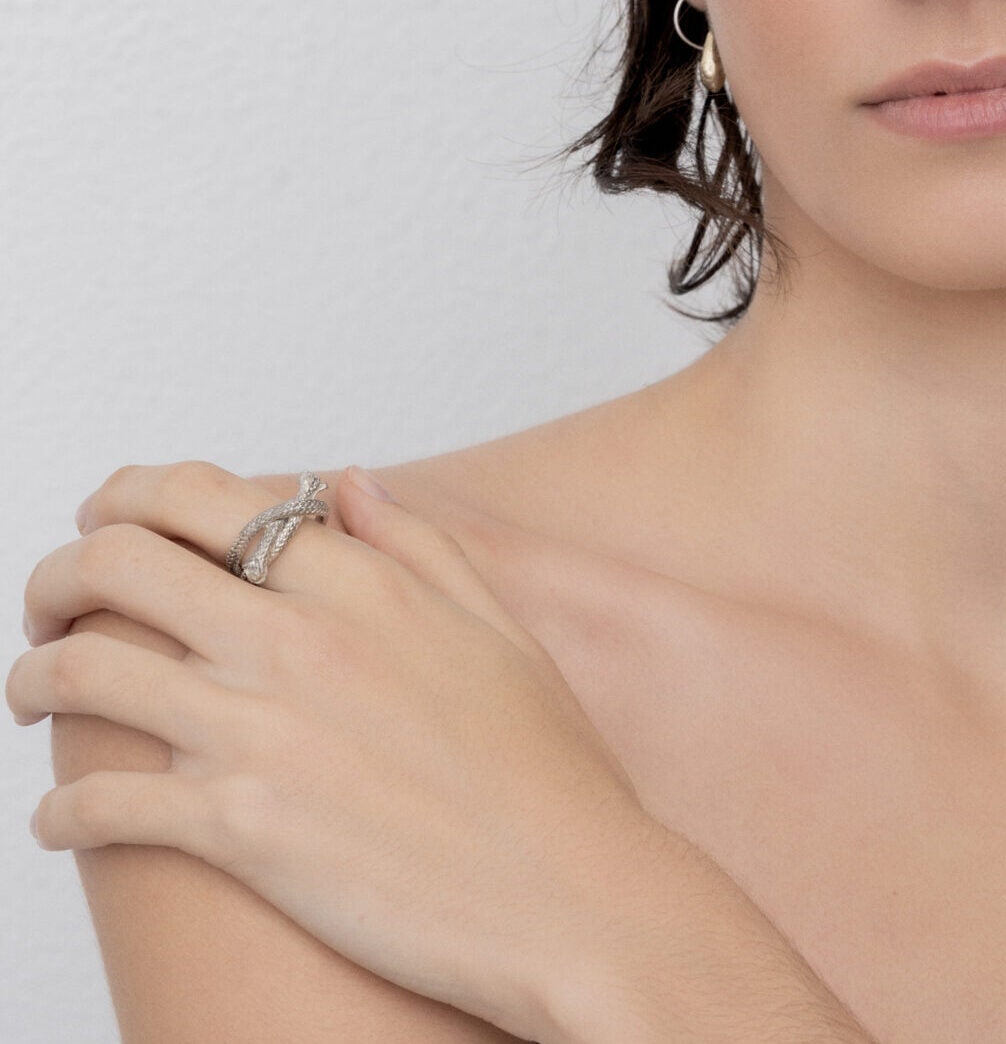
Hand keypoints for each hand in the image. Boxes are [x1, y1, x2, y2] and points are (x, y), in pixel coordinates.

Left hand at [8, 461, 655, 1038]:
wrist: (575, 901)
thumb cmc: (549, 774)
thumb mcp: (498, 627)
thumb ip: (415, 542)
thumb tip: (344, 481)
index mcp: (359, 581)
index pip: (203, 496)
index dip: (129, 495)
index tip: (106, 519)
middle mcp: (297, 639)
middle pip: (120, 562)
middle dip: (58, 574)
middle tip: (50, 602)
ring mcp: (262, 733)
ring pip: (85, 671)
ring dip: (35, 676)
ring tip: (34, 695)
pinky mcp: (239, 832)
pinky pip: (99, 804)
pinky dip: (58, 808)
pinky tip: (60, 817)